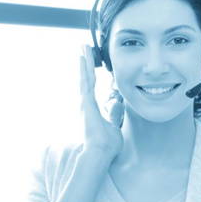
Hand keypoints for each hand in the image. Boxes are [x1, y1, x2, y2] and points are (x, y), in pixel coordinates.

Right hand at [79, 44, 123, 158]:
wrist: (100, 153)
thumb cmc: (107, 144)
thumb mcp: (114, 126)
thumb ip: (114, 115)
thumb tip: (117, 105)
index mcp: (92, 107)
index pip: (91, 84)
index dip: (90, 72)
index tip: (88, 62)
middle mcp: (86, 102)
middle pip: (86, 77)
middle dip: (85, 62)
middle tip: (83, 48)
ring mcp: (85, 102)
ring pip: (85, 76)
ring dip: (84, 61)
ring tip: (83, 48)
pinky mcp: (87, 102)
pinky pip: (86, 81)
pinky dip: (84, 69)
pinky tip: (82, 57)